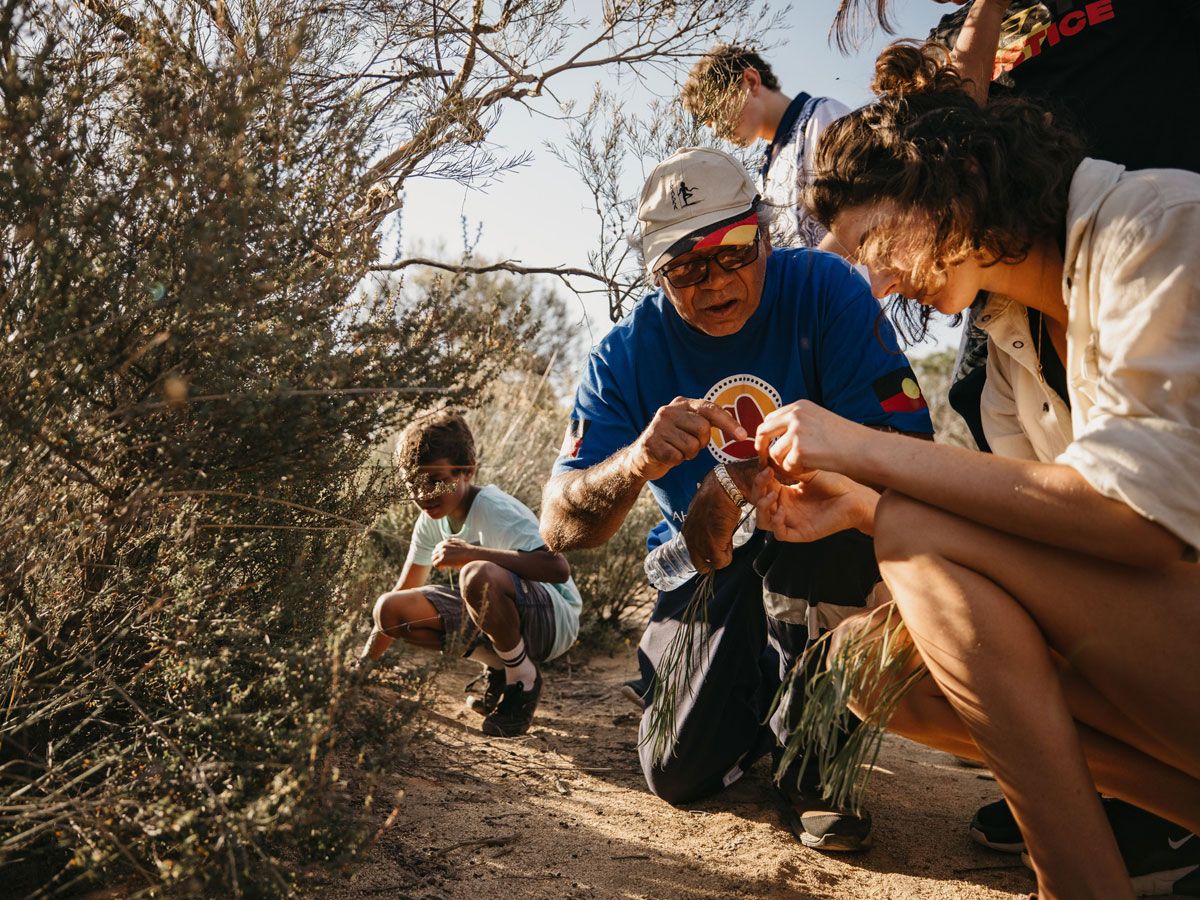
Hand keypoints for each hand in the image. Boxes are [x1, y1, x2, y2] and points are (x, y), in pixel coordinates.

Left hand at [431, 538, 478, 568]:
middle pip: (434, 554)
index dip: (440, 554)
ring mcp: (442, 552)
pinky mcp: (442, 559)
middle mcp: (442, 546)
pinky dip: (439, 567)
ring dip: (438, 563)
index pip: (437, 548)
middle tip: (444, 563)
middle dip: (438, 558)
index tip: (444, 558)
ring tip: (444, 566)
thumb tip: (449, 547)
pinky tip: (443, 568)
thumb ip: (452, 544)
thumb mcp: (459, 543)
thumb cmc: (467, 551)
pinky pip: (435, 564)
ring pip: (433, 559)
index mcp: (446, 542)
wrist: (471, 555)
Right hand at [628, 397, 746, 480]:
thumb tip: (741, 431)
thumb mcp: (688, 427)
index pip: (710, 409)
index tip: (743, 436)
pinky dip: (676, 461)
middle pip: (703, 428)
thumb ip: (707, 422)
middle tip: (691, 445)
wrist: (640, 458)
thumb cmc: (672, 442)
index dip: (728, 422)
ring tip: (677, 451)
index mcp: (681, 404)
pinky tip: (668, 457)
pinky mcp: (651, 443)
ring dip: (688, 454)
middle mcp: (669, 411)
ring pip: (691, 446)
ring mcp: (658, 427)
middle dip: (702, 442)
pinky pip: (677, 457)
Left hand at [681, 471, 743, 572]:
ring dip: (723, 554)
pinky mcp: (712, 547)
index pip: (694, 552)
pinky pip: (721, 562)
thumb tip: (714, 534)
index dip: (708, 550)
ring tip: (728, 537)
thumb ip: (705, 526)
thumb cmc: (718, 495)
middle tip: (724, 545)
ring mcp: (700, 544)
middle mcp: (690, 539)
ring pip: (713, 563)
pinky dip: (728, 556)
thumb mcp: (705, 513)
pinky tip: (730, 540)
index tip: (718, 541)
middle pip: (700, 564)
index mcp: (688, 530)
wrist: (724, 488)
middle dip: (713, 558)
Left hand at [753, 400, 862, 478]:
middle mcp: (796, 415)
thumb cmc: (846, 439)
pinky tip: (812, 468)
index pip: (770, 418)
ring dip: (785, 464)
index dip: (765, 435)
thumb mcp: (819, 421)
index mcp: (800, 406)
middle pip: (762, 432)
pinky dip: (797, 471)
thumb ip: (798, 424)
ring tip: (805, 465)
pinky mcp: (800, 450)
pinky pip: (786, 466)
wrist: (865, 449)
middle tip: (765, 462)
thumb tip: (776, 437)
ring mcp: (797, 432)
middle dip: (760, 449)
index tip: (766, 447)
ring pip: (774, 454)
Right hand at [753, 468, 876, 541]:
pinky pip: (779, 534)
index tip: (765, 467)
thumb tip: (770, 462)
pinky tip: (783, 511)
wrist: (854, 498)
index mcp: (787, 494)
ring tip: (772, 495)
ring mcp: (792, 522)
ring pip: (763, 521)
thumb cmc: (835, 485)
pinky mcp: (800, 534)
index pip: (763, 488)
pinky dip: (776, 523)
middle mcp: (786, 508)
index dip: (760, 479)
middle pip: (758, 503)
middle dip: (758, 489)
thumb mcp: (808, 473)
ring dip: (762, 507)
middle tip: (767, 477)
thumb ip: (789, 469)